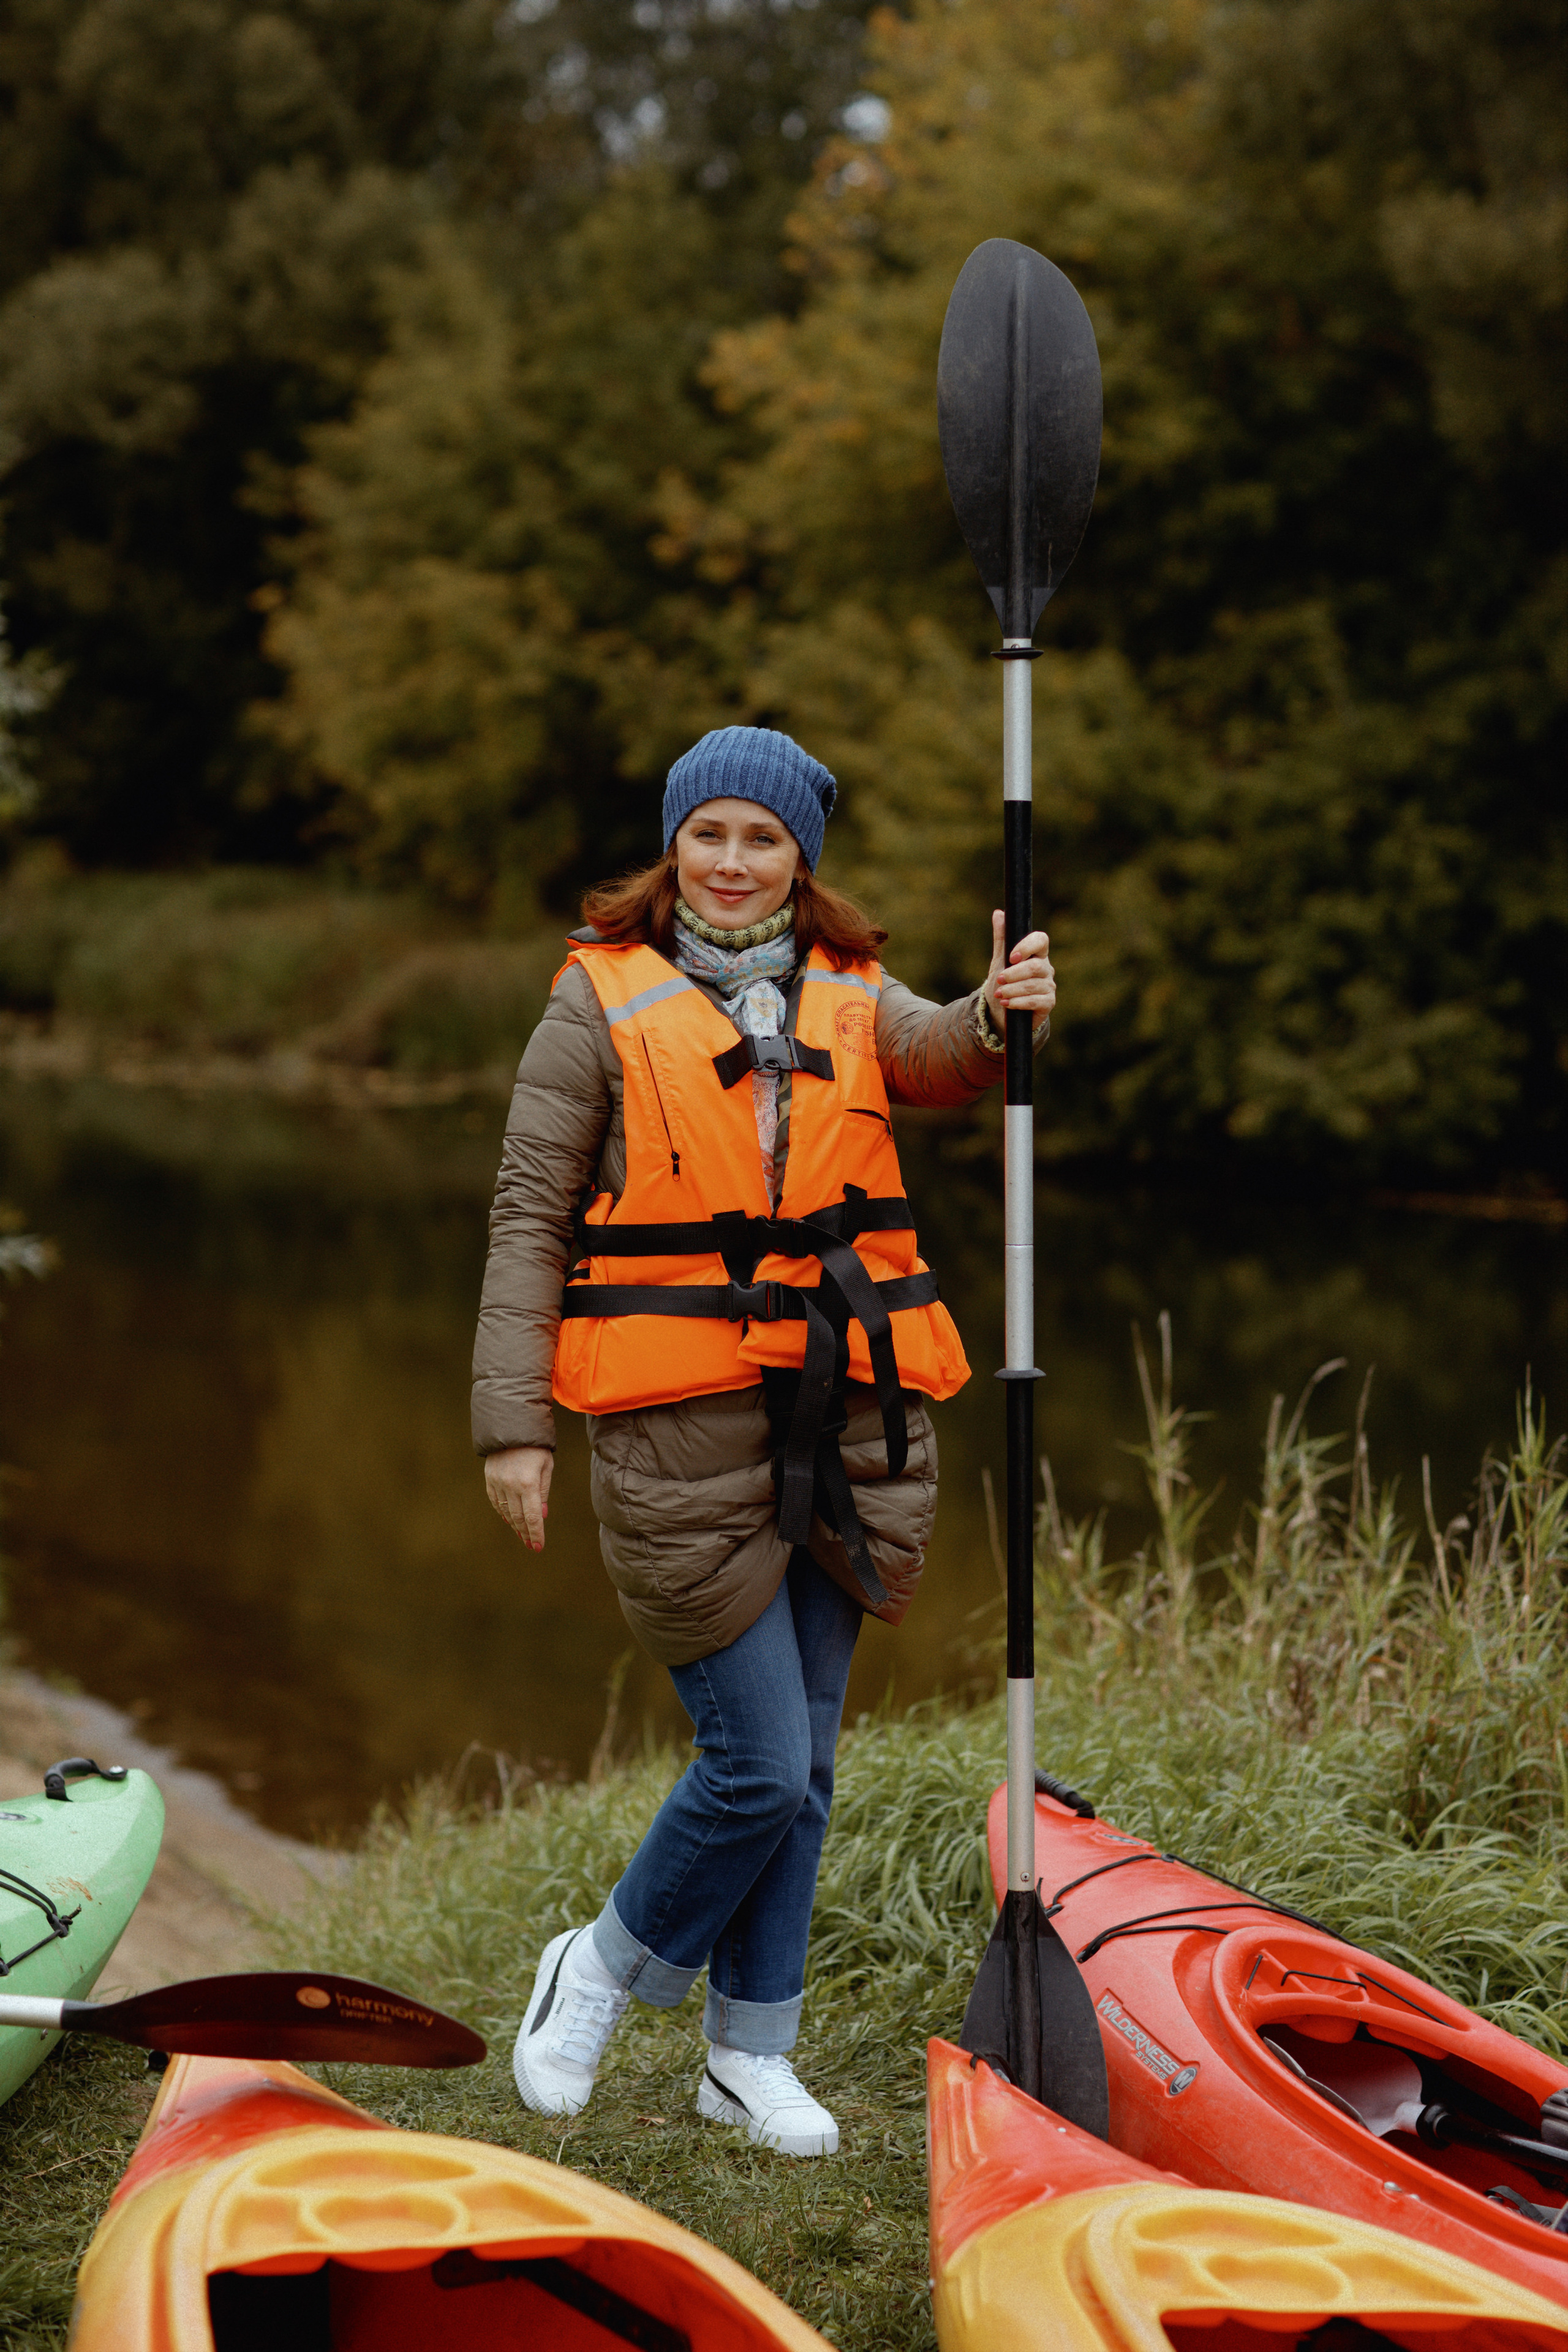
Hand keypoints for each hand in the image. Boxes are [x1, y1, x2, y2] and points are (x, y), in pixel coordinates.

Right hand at [485, 1444, 553, 1550]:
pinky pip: (495, 1501)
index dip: (536, 1534)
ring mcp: (497, 1482)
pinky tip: (508, 1520)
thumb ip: (543, 1492)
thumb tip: (541, 1516)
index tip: (538, 1547)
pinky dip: (502, 1513)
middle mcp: (510, 1485)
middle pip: (518, 1517)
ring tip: (523, 1536)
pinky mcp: (489, 1478)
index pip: (533, 1516)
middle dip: (526, 1533)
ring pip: (505, 1512)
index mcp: (528, 1483)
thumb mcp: (546, 1466)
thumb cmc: (535, 1446)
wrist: (511, 1426)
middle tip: (531, 1545)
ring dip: (515, 1526)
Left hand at [984, 912, 1055, 1032]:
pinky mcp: (1048, 1003)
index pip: (1041, 940)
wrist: (1002, 1010)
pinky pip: (1035, 1001)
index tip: (1011, 956)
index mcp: (1037, 953)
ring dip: (1012, 990)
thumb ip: (1002, 938)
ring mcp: (1049, 986)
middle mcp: (1046, 968)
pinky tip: (1007, 1003)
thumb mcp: (1000, 959)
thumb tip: (999, 913)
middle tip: (999, 979)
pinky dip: (1018, 1002)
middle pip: (1035, 966)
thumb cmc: (1004, 982)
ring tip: (999, 993)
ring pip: (1032, 985)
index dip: (1027, 946)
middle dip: (1014, 974)